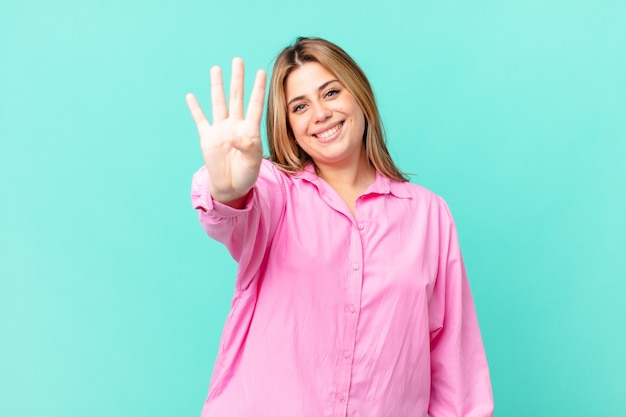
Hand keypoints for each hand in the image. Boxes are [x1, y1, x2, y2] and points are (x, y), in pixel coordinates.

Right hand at [186, 57, 266, 205]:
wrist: (231, 186)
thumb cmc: (247, 174)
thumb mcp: (252, 161)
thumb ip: (247, 147)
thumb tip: (234, 136)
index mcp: (250, 130)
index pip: (255, 105)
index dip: (258, 89)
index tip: (261, 72)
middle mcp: (235, 125)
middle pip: (236, 97)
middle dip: (237, 79)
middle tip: (238, 60)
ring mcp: (220, 130)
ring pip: (219, 103)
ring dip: (217, 86)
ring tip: (216, 69)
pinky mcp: (207, 138)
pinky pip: (200, 120)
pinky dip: (195, 109)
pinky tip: (191, 96)